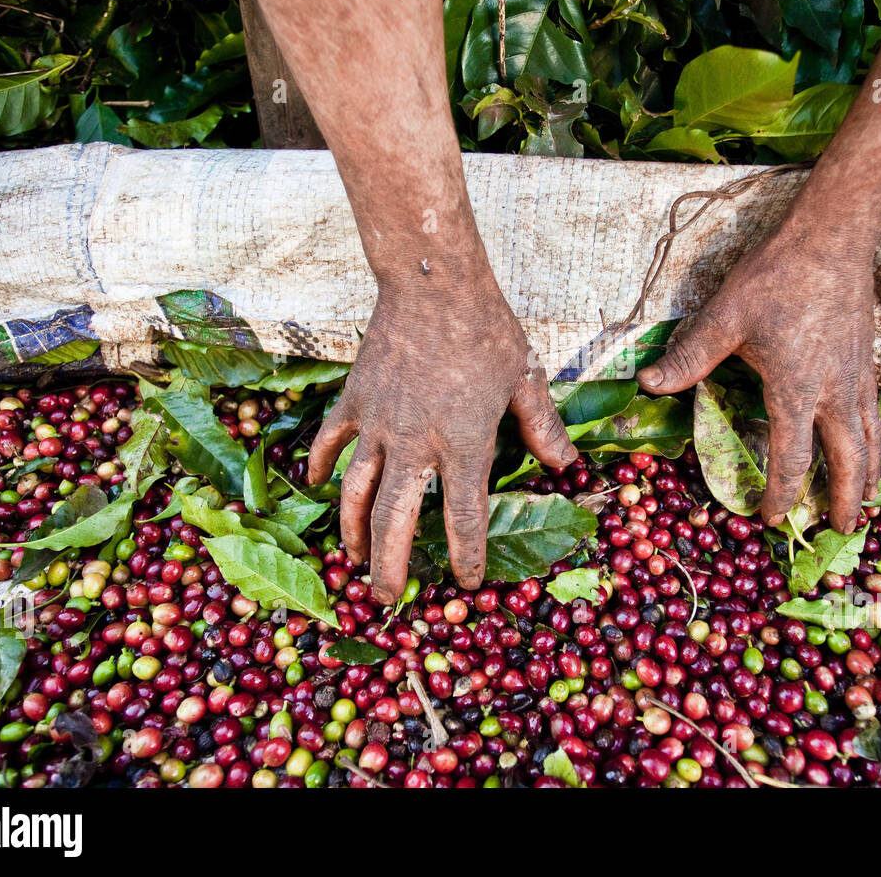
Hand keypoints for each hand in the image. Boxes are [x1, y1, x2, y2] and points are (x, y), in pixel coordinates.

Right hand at [308, 275, 576, 603]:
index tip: (465, 582)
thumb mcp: (525, 378)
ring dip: (352, 531)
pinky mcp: (353, 400)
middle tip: (388, 598)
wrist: (433, 283)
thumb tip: (564, 464)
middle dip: (389, 566)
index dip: (466, 555)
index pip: (462, 517)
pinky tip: (316, 485)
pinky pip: (330, 442)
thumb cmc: (485, 329)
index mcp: (463, 444)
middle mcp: (415, 444)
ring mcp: (378, 424)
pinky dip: (321, 465)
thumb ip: (541, 426)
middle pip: (395, 520)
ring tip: (353, 559)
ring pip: (354, 492)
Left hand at [636, 209, 880, 533]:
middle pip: (846, 462)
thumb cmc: (778, 276)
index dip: (781, 493)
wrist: (833, 238)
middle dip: (841, 501)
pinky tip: (869, 447)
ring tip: (864, 505)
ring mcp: (857, 378)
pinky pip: (876, 416)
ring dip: (866, 478)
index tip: (770, 518)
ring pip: (870, 441)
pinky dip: (876, 443)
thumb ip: (690, 357)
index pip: (791, 458)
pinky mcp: (868, 363)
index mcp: (797, 391)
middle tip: (837, 532)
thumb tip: (649, 384)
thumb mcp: (725, 316)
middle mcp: (834, 393)